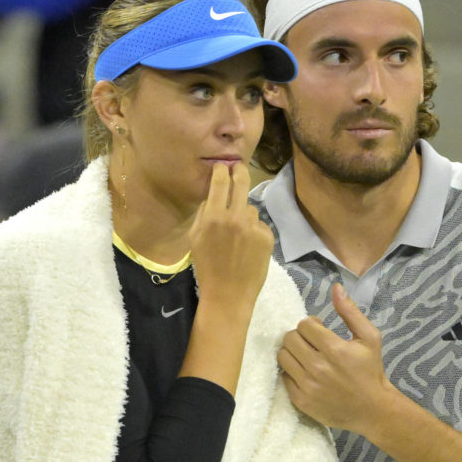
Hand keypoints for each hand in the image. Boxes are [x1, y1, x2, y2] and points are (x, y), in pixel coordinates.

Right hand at [188, 163, 272, 311]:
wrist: (228, 295)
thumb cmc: (206, 268)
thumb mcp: (194, 238)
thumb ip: (203, 214)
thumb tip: (213, 195)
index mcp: (212, 217)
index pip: (220, 182)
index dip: (221, 170)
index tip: (222, 166)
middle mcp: (235, 217)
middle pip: (241, 182)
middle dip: (239, 171)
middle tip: (238, 168)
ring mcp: (253, 227)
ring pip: (250, 208)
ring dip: (244, 214)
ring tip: (238, 235)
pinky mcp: (266, 237)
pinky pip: (259, 225)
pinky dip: (254, 232)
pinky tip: (248, 248)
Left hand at [278, 283, 391, 430]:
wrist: (372, 409)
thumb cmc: (370, 371)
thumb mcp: (369, 338)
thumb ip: (350, 312)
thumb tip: (336, 287)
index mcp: (335, 349)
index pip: (305, 325)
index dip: (312, 325)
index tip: (320, 331)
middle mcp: (318, 367)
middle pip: (290, 338)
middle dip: (300, 336)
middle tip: (311, 343)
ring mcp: (308, 385)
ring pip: (283, 356)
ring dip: (293, 352)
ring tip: (306, 356)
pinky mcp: (300, 400)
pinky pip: (283, 376)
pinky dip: (291, 372)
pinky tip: (305, 373)